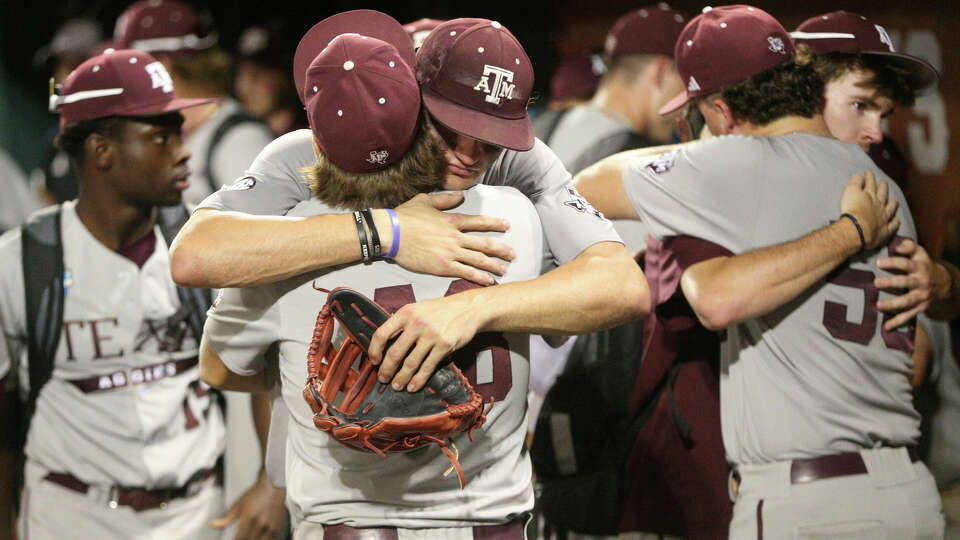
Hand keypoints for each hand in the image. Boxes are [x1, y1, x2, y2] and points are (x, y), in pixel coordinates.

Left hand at [211, 470, 286, 539]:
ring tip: (249, 535)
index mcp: (249, 518)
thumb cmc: (255, 495)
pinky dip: (262, 539)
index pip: (239, 539)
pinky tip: (258, 536)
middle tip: (240, 536)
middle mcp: (261, 523)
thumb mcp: (238, 505)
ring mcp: (271, 527)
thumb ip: (226, 519)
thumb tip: (213, 525)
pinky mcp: (278, 528)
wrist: (273, 486)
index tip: (234, 539)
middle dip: (243, 539)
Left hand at [368, 294, 482, 391]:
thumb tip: (386, 345)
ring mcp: (431, 335)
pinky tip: (413, 386)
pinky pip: (427, 367)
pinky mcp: (444, 345)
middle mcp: (417, 323)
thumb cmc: (442, 310)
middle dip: (386, 370)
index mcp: (406, 312)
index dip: (374, 350)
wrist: (469, 308)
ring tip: (397, 385)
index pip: (381, 334)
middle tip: (383, 378)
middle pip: (394, 353)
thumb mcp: (418, 309)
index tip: (374, 361)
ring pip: (410, 363)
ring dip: (401, 378)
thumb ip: (403, 323)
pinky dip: (418, 380)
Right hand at [379, 192, 514, 285]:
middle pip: (484, 243)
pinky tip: (489, 281)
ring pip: (478, 259)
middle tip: (513, 254)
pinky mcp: (442, 267)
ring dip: (494, 265)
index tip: (507, 225)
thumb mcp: (426, 200)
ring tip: (505, 270)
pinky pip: (466, 272)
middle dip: (501, 249)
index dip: (495, 223)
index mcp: (452, 220)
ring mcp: (450, 252)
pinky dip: (479, 277)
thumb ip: (445, 199)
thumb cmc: (405, 216)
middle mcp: (455, 237)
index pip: (479, 222)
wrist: (391, 233)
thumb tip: (461, 195)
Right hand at [840, 170, 899, 249]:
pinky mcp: (885, 230)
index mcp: (870, 195)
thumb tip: (859, 175)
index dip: (869, 176)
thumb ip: (855, 182)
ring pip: (890, 208)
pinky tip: (897, 220)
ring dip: (892, 203)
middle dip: (883, 187)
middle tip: (884, 182)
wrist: (857, 229)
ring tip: (895, 199)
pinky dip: (895, 222)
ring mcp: (884, 218)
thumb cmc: (852, 210)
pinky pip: (892, 225)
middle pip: (882, 194)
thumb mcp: (851, 192)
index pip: (870, 183)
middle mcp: (879, 205)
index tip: (868, 171)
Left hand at [875, 240, 936, 329]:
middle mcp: (922, 282)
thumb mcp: (920, 253)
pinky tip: (886, 327)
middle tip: (876, 283)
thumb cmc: (924, 265)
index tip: (878, 263)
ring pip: (907, 301)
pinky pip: (909, 315)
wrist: (943, 283)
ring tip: (878, 305)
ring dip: (892, 304)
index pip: (906, 264)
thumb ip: (909, 246)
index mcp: (920, 267)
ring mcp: (922, 296)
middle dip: (891, 283)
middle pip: (906, 282)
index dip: (893, 262)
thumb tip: (897, 246)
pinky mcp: (921, 307)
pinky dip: (898, 322)